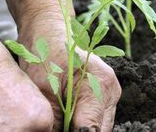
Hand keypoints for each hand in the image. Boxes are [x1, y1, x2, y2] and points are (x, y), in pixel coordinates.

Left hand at [18, 10, 121, 131]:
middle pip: (99, 131)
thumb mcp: (43, 91)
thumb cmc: (44, 55)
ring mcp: (112, 93)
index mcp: (99, 84)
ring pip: (100, 127)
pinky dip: (83, 123)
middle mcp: (111, 89)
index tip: (56, 131)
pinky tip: (68, 118)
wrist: (49, 33)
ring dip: (81, 129)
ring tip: (61, 122)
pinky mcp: (107, 96)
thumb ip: (54, 121)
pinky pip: (98, 119)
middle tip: (55, 128)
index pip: (90, 129)